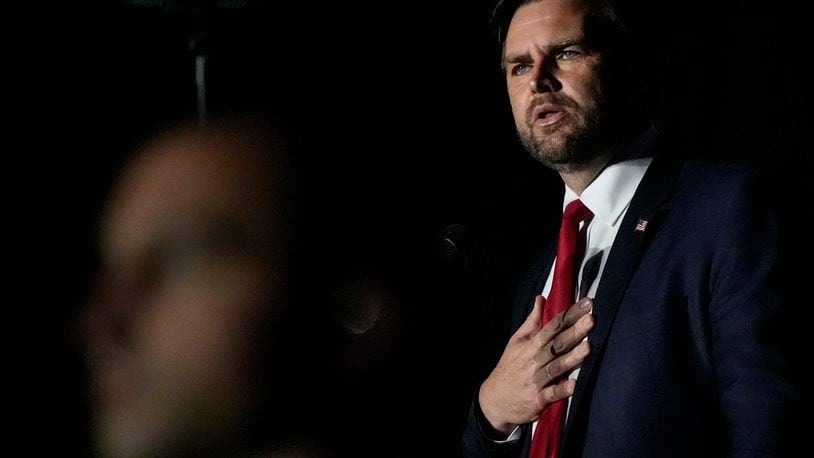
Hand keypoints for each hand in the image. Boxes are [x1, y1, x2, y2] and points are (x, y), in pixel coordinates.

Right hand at [478, 296, 593, 437]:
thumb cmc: (509, 367)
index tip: (587, 303)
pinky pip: (551, 394)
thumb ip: (532, 322)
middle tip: (591, 319)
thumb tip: (541, 298)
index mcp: (531, 345)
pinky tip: (573, 385)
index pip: (554, 326)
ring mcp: (536, 380)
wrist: (494, 400)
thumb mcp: (516, 341)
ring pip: (556, 367)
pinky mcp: (537, 399)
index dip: (570, 314)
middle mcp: (534, 360)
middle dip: (575, 331)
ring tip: (588, 347)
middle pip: (557, 344)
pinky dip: (561, 390)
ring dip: (572, 358)